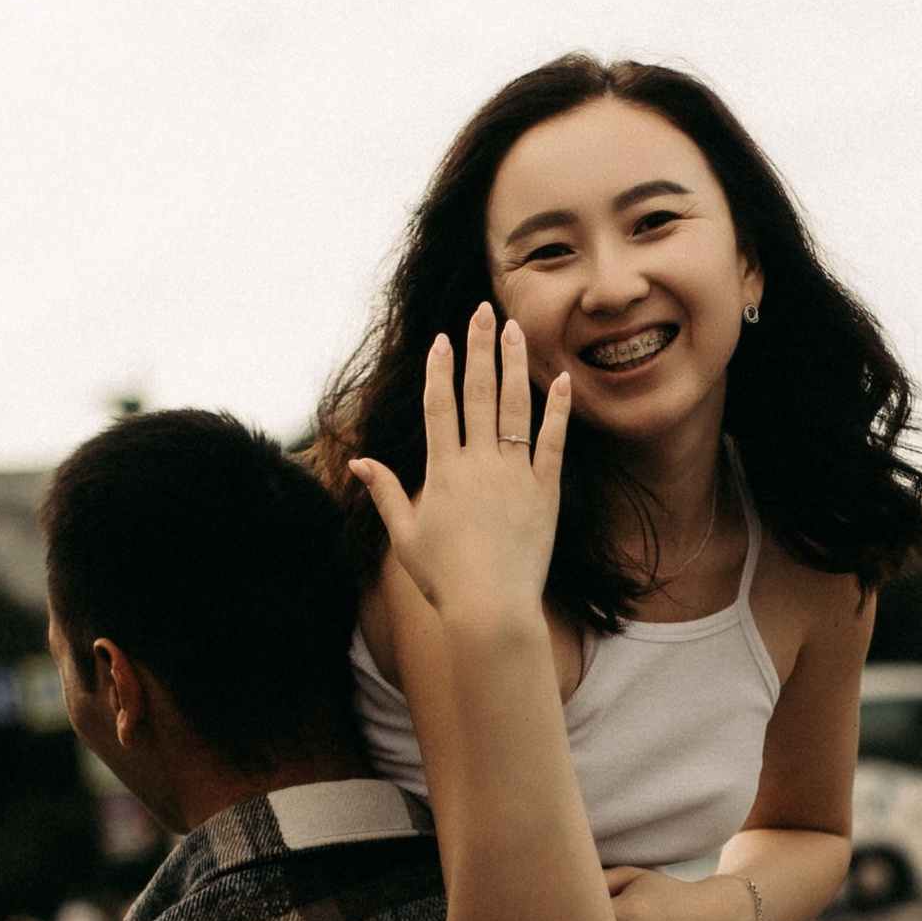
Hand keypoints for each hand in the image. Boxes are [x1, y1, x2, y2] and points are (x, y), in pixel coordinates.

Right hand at [348, 307, 570, 633]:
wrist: (490, 609)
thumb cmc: (444, 578)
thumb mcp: (406, 536)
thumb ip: (385, 494)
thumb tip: (360, 462)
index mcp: (442, 473)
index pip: (439, 408)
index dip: (439, 371)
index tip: (441, 340)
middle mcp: (478, 465)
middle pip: (477, 395)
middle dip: (478, 349)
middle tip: (481, 311)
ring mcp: (514, 476)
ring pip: (514, 409)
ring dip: (514, 365)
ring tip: (514, 330)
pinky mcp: (545, 492)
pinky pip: (553, 443)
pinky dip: (558, 411)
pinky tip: (561, 380)